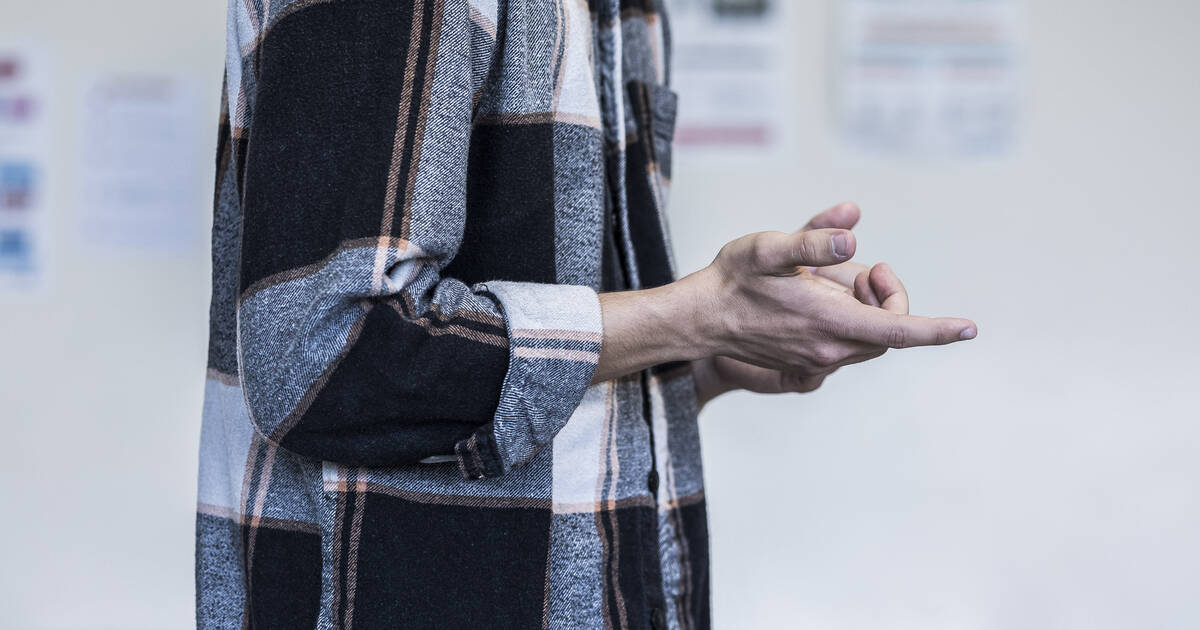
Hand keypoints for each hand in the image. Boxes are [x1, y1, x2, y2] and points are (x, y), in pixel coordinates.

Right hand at [685, 202, 973, 406]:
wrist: (699, 317)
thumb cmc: (733, 279)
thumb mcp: (769, 247)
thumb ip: (813, 240)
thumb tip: (853, 235)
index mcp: (828, 322)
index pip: (897, 330)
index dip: (938, 329)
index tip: (970, 328)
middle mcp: (829, 349)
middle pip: (888, 329)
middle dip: (887, 295)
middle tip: (862, 266)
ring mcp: (819, 358)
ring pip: (869, 335)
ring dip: (866, 305)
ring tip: (828, 278)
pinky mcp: (809, 360)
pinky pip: (850, 340)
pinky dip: (850, 315)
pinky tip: (817, 292)